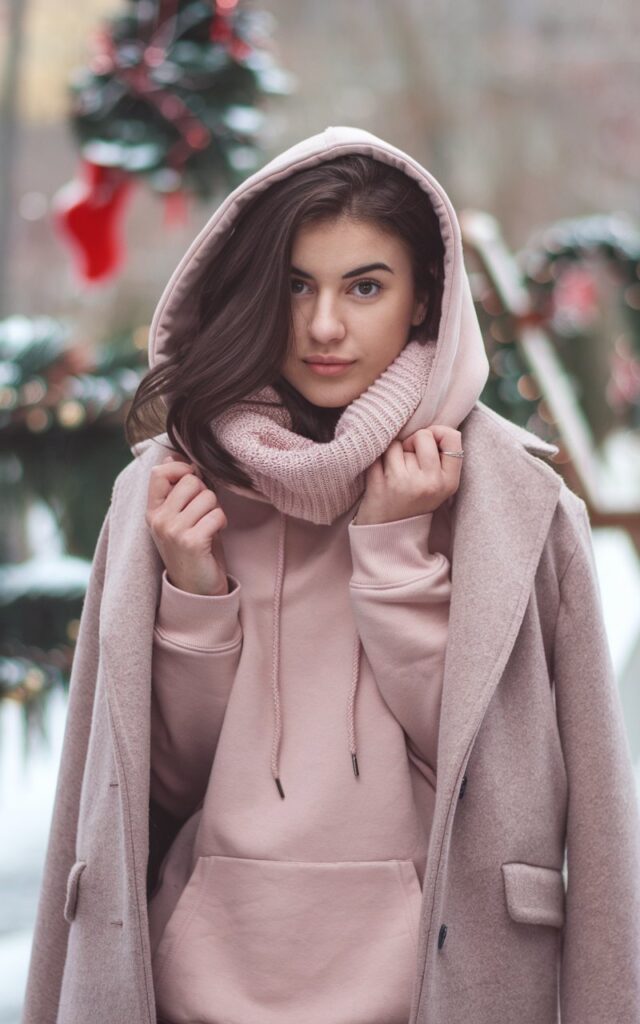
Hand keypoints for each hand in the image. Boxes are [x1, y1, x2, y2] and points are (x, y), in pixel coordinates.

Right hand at [146, 453, 229, 595]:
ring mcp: (173, 531)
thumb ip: (176, 488)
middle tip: (203, 514)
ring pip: (207, 496)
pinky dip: (221, 523)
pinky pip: (217, 514)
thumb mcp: (179, 516)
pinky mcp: (191, 542)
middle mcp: (158, 520)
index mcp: (152, 511)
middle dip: (205, 493)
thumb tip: (172, 455)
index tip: (193, 481)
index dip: (182, 469)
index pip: (160, 472)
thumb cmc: (192, 548)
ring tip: (208, 526)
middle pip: (190, 481)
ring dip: (215, 510)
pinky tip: (214, 536)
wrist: (196, 590)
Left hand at [353, 425, 462, 525]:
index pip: (452, 436)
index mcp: (449, 482)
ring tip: (394, 471)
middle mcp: (429, 483)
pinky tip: (380, 475)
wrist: (388, 536)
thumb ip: (441, 457)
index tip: (428, 444)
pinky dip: (376, 460)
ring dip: (393, 453)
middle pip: (422, 436)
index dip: (438, 433)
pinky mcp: (380, 484)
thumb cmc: (414, 503)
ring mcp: (404, 483)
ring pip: (397, 444)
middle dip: (412, 442)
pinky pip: (378, 454)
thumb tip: (429, 426)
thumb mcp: (439, 486)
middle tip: (407, 460)